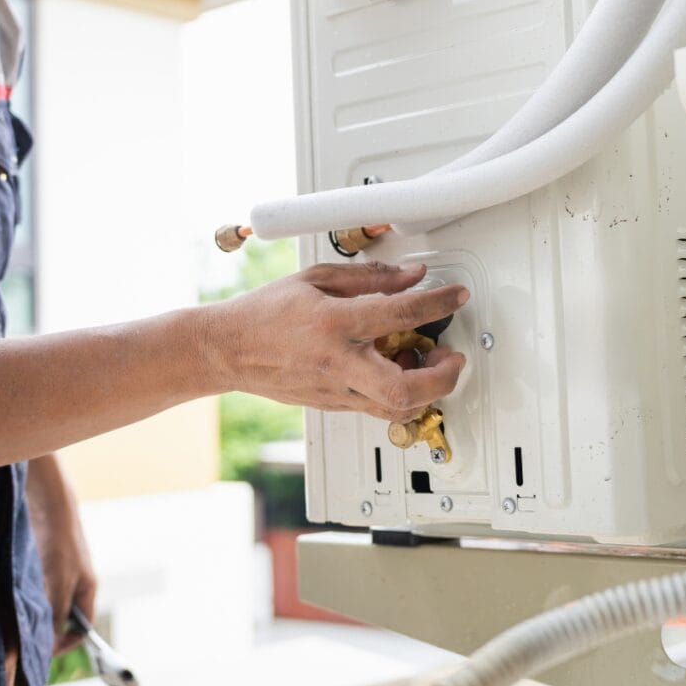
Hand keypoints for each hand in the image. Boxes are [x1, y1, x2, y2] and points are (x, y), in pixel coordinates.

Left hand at [26, 454, 97, 655]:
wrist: (48, 502)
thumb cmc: (59, 542)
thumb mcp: (59, 582)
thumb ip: (57, 611)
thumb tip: (53, 640)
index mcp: (87, 588)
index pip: (81, 626)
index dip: (65, 642)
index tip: (42, 654)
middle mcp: (74, 582)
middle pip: (60, 616)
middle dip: (43, 627)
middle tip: (20, 636)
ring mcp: (58, 570)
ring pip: (44, 602)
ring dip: (30, 610)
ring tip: (11, 615)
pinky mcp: (41, 560)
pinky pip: (33, 586)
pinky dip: (22, 594)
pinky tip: (8, 592)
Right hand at [207, 261, 468, 421]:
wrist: (230, 349)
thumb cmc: (266, 313)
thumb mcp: (317, 278)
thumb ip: (370, 278)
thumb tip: (411, 277)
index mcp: (334, 323)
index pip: (400, 313)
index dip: (437, 302)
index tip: (455, 295)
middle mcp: (338, 363)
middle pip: (406, 388)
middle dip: (443, 377)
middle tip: (453, 357)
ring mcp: (337, 390)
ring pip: (397, 408)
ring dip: (427, 390)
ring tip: (428, 363)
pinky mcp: (335, 404)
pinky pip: (379, 408)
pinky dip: (401, 394)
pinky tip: (397, 369)